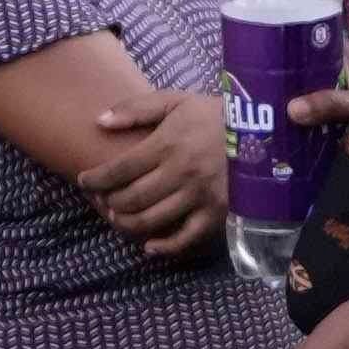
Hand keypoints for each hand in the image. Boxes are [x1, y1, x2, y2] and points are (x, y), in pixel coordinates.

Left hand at [89, 77, 239, 263]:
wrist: (264, 131)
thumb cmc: (213, 115)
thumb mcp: (176, 101)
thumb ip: (136, 109)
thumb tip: (99, 122)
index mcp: (167, 144)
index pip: (118, 169)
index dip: (95, 179)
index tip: (84, 181)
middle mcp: (181, 173)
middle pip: (130, 198)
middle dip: (107, 202)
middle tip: (100, 200)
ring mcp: (199, 197)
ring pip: (151, 220)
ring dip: (126, 223)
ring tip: (117, 217)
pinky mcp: (217, 214)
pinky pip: (185, 238)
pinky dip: (163, 247)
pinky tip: (149, 245)